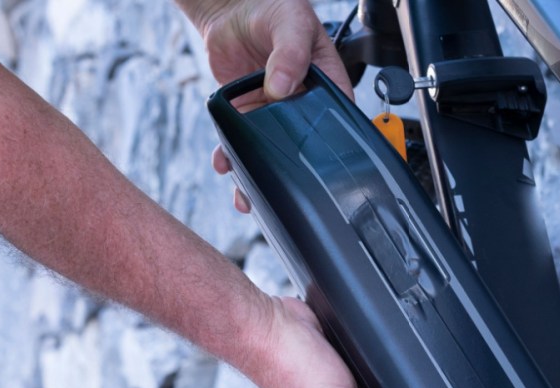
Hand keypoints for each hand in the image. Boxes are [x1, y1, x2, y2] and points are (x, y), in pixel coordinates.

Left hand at [192, 0, 353, 211]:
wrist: (231, 5)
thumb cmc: (273, 6)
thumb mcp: (291, 24)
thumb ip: (290, 53)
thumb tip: (283, 86)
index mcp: (326, 85)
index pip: (335, 124)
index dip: (329, 152)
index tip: (318, 175)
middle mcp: (302, 102)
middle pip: (300, 146)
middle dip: (288, 174)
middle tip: (278, 194)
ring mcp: (274, 109)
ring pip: (269, 149)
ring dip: (256, 172)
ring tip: (247, 196)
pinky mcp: (248, 109)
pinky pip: (242, 137)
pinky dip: (232, 153)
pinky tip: (225, 164)